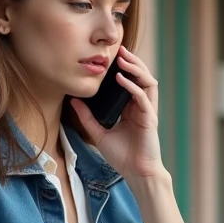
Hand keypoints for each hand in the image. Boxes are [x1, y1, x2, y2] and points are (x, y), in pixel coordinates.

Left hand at [70, 46, 163, 179]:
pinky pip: (143, 97)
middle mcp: (142, 106)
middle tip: (120, 49)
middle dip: (133, 61)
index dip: (125, 67)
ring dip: (136, 68)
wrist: (136, 172)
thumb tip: (73, 100)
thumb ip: (87, 116)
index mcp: (132, 108)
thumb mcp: (98, 133)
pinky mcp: (150, 118)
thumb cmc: (122, 156)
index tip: (112, 56)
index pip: (132, 81)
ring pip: (148, 81)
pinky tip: (122, 79)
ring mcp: (147, 111)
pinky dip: (132, 86)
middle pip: (142, 76)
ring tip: (124, 59)